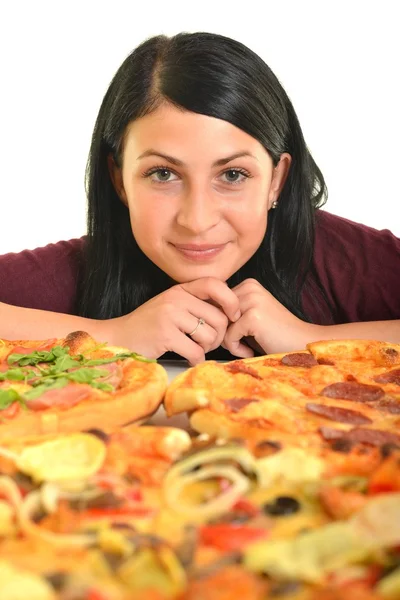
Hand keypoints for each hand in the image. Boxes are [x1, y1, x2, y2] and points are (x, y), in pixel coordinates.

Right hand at [100, 278, 239, 364]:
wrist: (119, 337)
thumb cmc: (149, 325)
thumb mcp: (172, 306)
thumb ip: (196, 305)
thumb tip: (231, 312)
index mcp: (180, 289)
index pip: (215, 284)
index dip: (231, 300)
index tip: (234, 316)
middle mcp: (176, 298)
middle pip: (218, 318)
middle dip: (218, 337)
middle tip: (207, 344)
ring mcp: (170, 315)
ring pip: (209, 336)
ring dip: (206, 349)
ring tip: (195, 350)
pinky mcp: (165, 335)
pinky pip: (196, 351)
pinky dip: (196, 359)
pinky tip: (188, 358)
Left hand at [222, 278, 316, 356]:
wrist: (302, 342)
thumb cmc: (274, 334)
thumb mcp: (250, 316)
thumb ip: (230, 312)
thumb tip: (201, 318)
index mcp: (248, 284)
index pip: (216, 305)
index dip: (224, 324)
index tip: (239, 335)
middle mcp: (249, 287)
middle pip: (216, 315)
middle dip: (225, 334)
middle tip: (242, 344)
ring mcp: (252, 301)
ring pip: (221, 326)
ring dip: (230, 342)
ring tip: (247, 348)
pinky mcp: (253, 317)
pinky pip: (229, 338)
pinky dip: (237, 349)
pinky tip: (250, 351)